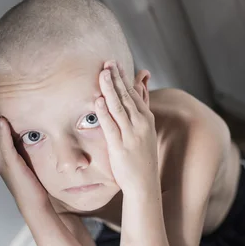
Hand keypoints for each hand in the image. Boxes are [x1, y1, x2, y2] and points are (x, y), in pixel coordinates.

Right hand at [0, 88, 49, 214]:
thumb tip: (27, 131)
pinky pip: (6, 147)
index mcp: (2, 155)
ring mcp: (4, 162)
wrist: (37, 208)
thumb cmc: (35, 187)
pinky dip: (3, 133)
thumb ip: (24, 148)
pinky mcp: (13, 168)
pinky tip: (2, 120)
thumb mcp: (28, 162)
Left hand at [96, 61, 157, 193]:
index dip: (123, 78)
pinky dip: (105, 113)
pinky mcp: (120, 146)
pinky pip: (112, 126)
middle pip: (127, 96)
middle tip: (107, 62)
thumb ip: (142, 106)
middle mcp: (140, 124)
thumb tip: (140, 82)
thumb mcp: (145, 129)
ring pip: (119, 108)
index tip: (114, 63)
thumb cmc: (142, 157)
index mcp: (146, 118)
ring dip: (110, 89)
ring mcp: (131, 135)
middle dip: (116, 78)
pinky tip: (99, 101)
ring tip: (102, 73)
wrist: (144, 183)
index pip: (133, 93)